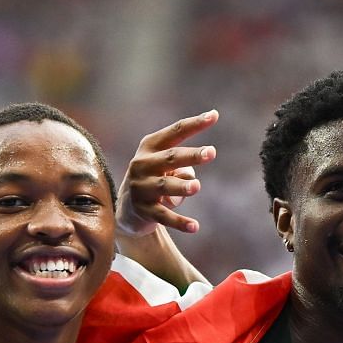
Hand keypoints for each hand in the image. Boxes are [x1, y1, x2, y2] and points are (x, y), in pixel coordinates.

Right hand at [118, 111, 220, 236]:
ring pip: (164, 186)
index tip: (215, 115)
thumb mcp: (164, 166)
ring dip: (181, 186)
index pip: (175, 132)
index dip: (195, 124)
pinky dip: (180, 222)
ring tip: (196, 187)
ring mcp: (141, 187)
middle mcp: (142, 164)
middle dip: (191, 155)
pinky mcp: (143, 210)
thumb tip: (190, 178)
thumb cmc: (155, 178)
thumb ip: (181, 165)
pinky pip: (164, 216)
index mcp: (150, 147)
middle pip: (171, 158)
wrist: (128, 209)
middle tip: (212, 152)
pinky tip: (195, 227)